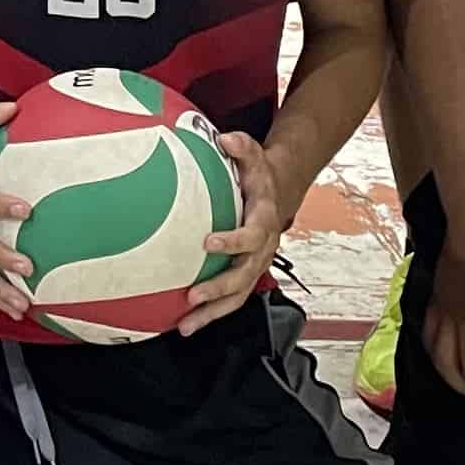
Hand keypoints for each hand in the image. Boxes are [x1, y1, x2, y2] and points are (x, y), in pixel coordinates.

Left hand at [178, 128, 308, 332]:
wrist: (278, 193)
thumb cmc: (258, 175)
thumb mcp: (254, 155)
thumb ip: (241, 146)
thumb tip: (225, 138)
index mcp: (264, 221)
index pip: (251, 235)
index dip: (233, 241)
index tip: (208, 243)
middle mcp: (263, 248)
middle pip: (244, 275)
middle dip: (219, 288)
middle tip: (192, 295)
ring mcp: (255, 265)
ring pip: (238, 296)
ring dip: (212, 312)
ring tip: (186, 326)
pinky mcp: (246, 275)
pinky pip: (231, 299)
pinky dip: (211, 313)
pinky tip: (185, 323)